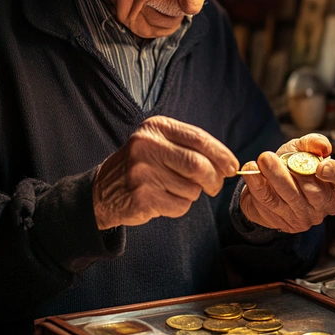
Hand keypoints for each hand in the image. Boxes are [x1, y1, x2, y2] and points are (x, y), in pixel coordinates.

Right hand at [92, 116, 238, 229]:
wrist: (103, 190)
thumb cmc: (142, 165)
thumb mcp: (160, 143)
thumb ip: (191, 147)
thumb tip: (228, 164)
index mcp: (155, 127)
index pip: (199, 138)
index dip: (221, 154)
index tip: (232, 167)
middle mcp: (146, 146)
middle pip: (198, 165)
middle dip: (214, 179)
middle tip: (214, 186)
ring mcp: (142, 172)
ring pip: (191, 188)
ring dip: (192, 194)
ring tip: (173, 189)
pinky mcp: (142, 197)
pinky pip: (180, 206)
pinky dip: (179, 206)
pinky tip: (163, 200)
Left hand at [239, 133, 334, 232]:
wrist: (266, 183)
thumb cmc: (290, 165)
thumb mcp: (301, 149)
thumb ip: (312, 143)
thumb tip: (322, 146)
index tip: (321, 166)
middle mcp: (323, 205)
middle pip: (314, 192)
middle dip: (294, 174)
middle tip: (272, 156)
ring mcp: (303, 217)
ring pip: (289, 197)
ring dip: (274, 177)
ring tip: (262, 160)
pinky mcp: (282, 221)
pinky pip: (269, 202)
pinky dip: (258, 185)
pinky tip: (251, 171)